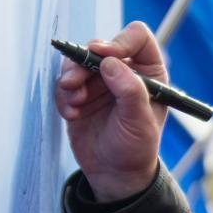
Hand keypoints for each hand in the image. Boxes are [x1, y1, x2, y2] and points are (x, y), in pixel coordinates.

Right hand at [54, 20, 169, 202]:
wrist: (115, 174)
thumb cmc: (136, 149)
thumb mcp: (140, 122)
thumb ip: (129, 91)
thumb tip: (111, 63)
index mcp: (149, 72)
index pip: (136, 38)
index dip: (119, 41)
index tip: (103, 56)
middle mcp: (124, 72)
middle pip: (99, 47)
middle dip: (83, 63)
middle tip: (74, 83)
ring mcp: (100, 82)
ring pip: (77, 62)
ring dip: (70, 80)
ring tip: (75, 103)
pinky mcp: (80, 94)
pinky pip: (64, 83)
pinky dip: (63, 97)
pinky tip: (72, 114)